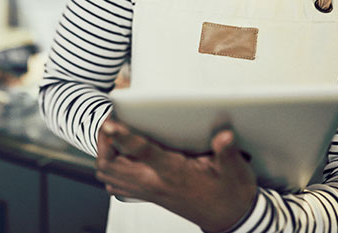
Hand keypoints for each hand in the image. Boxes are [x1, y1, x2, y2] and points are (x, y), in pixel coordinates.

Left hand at [96, 117, 256, 232]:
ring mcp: (148, 190)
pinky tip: (118, 153)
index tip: (110, 122)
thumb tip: (224, 136)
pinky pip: (116, 183)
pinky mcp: (147, 194)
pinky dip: (110, 167)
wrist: (229, 218)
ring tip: (111, 133)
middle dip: (104, 141)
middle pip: (112, 164)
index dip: (123, 136)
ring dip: (104, 153)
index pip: (142, 151)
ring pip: (109, 174)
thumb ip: (226, 152)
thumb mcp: (233, 170)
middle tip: (110, 120)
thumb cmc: (228, 193)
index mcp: (173, 172)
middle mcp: (155, 182)